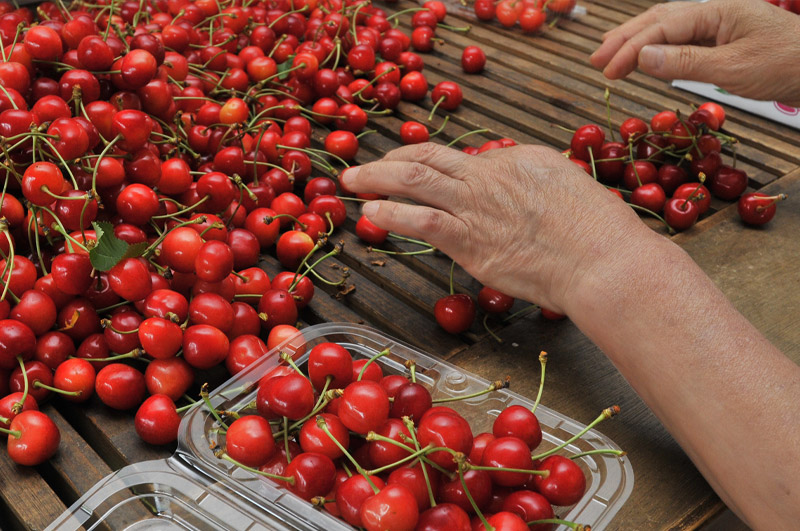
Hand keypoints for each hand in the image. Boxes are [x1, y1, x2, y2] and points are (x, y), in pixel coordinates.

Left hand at [340, 143, 655, 313]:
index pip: (469, 160)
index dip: (444, 172)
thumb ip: (539, 185)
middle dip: (393, 158)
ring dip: (377, 177)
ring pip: (414, 178)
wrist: (602, 260)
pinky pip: (418, 218)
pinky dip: (391, 212)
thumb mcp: (571, 190)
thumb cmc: (599, 234)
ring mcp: (476, 204)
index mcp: (520, 158)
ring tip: (353, 182)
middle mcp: (491, 173)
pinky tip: (373, 212)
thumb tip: (522, 192)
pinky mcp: (467, 237)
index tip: (429, 181)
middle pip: (430, 156)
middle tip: (370, 165)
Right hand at [590, 0, 799, 105]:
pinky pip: (681, 39)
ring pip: (667, 27)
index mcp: (716, 11)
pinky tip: (645, 57)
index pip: (661, 27)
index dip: (629, 49)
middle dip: (624, 38)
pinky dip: (657, 47)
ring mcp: (719, 23)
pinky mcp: (723, 38)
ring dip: (636, 40)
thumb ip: (685, 63)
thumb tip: (642, 59)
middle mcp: (714, 11)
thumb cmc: (786, 66)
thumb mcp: (732, 69)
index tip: (606, 71)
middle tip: (595, 59)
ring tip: (609, 55)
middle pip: (658, 19)